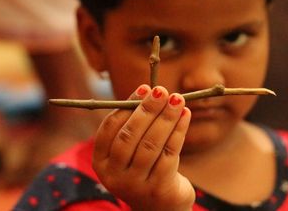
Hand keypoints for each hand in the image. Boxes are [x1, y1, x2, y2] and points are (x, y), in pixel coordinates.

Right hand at [93, 85, 194, 210]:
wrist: (160, 208)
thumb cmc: (145, 169)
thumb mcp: (131, 152)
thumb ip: (134, 126)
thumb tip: (150, 91)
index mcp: (101, 162)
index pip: (110, 128)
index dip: (127, 105)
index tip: (144, 87)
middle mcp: (114, 175)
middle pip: (129, 136)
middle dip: (147, 109)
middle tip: (162, 90)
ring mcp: (135, 185)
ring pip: (151, 144)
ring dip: (166, 118)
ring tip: (178, 99)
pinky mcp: (158, 189)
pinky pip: (170, 154)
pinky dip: (178, 131)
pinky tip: (185, 115)